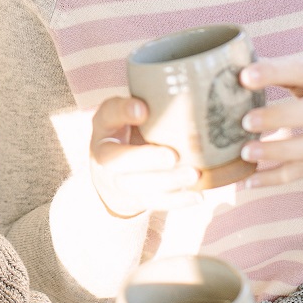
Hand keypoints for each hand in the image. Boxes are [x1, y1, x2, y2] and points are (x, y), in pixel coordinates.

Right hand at [90, 97, 201, 216]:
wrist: (115, 171)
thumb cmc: (128, 129)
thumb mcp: (127, 110)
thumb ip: (139, 101)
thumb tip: (157, 99)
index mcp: (104, 127)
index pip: (108, 114)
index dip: (123, 112)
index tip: (143, 109)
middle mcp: (106, 157)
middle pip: (118, 161)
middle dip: (146, 159)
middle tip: (173, 156)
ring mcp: (121, 181)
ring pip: (139, 186)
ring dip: (168, 182)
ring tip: (194, 174)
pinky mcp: (139, 198)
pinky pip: (156, 203)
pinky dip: (178, 200)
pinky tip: (198, 195)